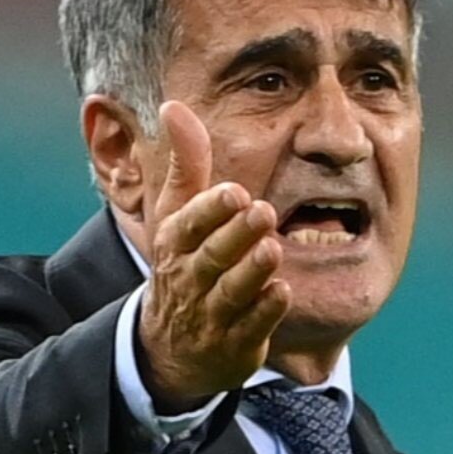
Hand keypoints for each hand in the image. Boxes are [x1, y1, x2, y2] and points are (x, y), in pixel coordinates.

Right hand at [137, 101, 291, 412]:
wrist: (170, 346)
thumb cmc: (183, 262)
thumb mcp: (177, 213)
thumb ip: (185, 162)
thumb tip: (173, 106)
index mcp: (175, 243)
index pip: (189, 224)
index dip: (211, 209)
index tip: (235, 193)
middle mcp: (190, 278)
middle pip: (211, 256)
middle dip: (235, 235)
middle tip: (262, 212)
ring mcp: (211, 313)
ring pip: (230, 292)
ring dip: (251, 271)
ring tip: (272, 248)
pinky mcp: (235, 343)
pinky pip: (250, 328)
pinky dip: (264, 312)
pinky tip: (282, 293)